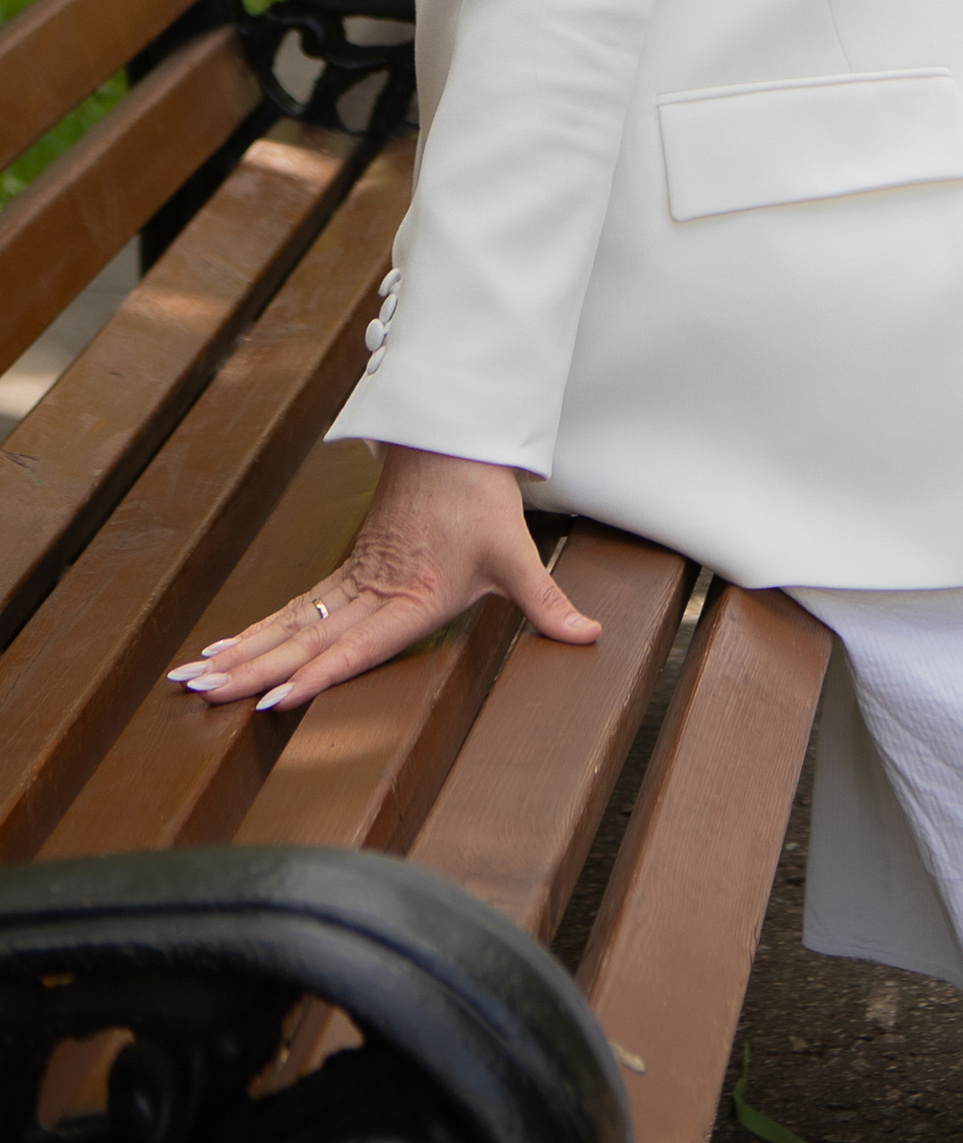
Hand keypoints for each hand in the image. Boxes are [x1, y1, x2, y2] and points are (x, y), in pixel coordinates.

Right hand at [166, 446, 600, 712]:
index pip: (356, 644)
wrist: (455, 444)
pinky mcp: (349, 570)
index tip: (273, 699)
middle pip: (305, 636)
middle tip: (203, 693)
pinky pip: (297, 606)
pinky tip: (228, 647)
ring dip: (243, 651)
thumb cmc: (482, 500)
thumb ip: (547, 605)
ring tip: (195, 678)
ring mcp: (354, 580)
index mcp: (412, 597)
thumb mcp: (517, 555)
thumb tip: (589, 636)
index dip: (317, 673)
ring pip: (291, 622)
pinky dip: (259, 628)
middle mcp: (373, 592)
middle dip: (252, 670)